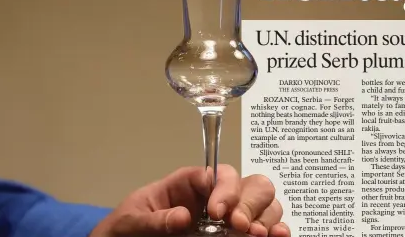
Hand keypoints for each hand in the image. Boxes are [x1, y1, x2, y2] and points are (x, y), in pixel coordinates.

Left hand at [90, 165, 289, 236]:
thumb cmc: (126, 229)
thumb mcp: (132, 222)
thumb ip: (155, 220)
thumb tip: (182, 217)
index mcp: (190, 184)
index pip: (218, 174)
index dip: (225, 189)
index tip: (219, 213)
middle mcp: (215, 197)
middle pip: (250, 185)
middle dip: (251, 203)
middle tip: (239, 226)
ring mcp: (229, 217)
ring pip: (264, 205)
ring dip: (265, 217)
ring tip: (256, 235)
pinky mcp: (237, 235)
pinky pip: (265, 227)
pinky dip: (276, 229)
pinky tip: (278, 235)